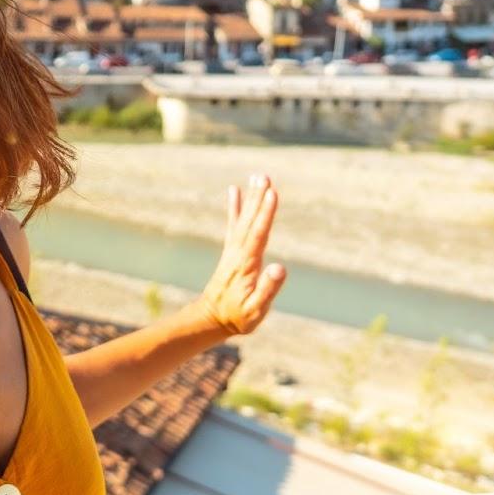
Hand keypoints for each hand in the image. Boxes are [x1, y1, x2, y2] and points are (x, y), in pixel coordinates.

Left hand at [195, 175, 285, 336]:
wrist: (212, 317)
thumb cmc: (238, 316)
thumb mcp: (256, 309)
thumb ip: (268, 289)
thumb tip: (280, 267)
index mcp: (247, 264)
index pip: (258, 234)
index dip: (266, 214)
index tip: (272, 194)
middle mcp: (238, 252)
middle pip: (250, 221)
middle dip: (258, 198)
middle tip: (264, 176)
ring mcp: (233, 249)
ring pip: (243, 219)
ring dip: (251, 198)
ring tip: (258, 177)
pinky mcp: (231, 250)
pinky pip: (233, 224)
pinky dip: (235, 207)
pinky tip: (235, 190)